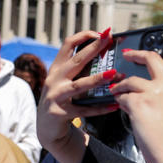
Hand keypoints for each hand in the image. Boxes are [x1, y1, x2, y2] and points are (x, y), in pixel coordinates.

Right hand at [37, 28, 119, 162]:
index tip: (102, 33)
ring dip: (96, 79)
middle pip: (75, 61)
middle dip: (93, 49)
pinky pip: (84, 110)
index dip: (84, 37)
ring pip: (78, 85)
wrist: (48, 129)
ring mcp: (56, 96)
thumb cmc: (64, 101)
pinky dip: (99, 108)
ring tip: (113, 75)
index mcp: (57, 68)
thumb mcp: (69, 83)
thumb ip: (82, 71)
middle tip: (108, 40)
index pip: (68, 45)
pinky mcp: (60, 113)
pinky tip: (114, 105)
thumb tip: (106, 57)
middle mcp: (55, 79)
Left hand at [108, 20, 162, 162]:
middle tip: (127, 55)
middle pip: (151, 57)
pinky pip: (121, 95)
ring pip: (128, 80)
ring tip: (123, 99)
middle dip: (135, 54)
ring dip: (121, 88)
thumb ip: (161, 91)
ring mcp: (154, 92)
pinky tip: (124, 110)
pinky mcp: (139, 101)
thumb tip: (134, 81)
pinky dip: (119, 103)